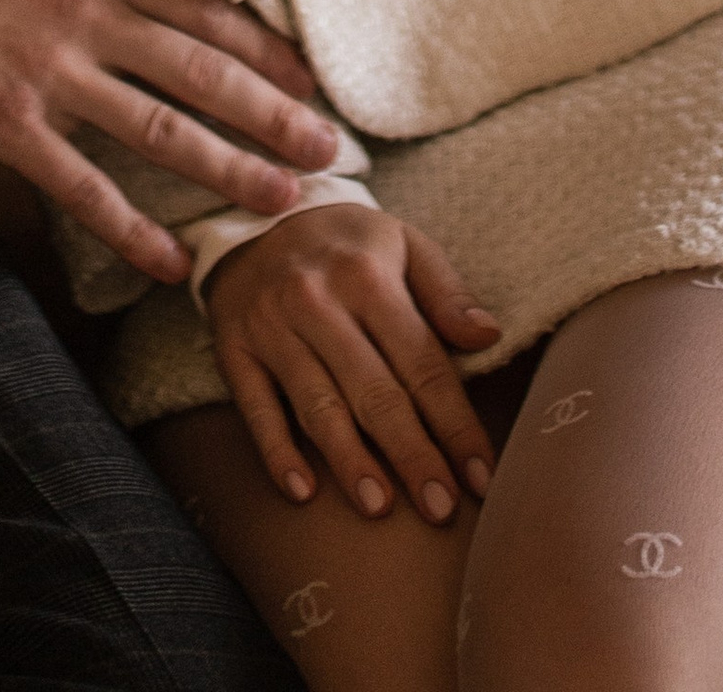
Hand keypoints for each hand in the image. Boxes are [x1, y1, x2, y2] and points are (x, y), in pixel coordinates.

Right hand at [0, 0, 340, 280]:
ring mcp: (48, 74)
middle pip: (202, 71)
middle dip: (274, 114)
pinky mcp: (7, 125)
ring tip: (284, 202)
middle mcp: (84, 15)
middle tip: (330, 150)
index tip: (306, 79)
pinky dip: (133, 229)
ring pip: (161, 129)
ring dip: (230, 170)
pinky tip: (170, 261)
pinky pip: (84, 188)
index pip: (198, 8)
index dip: (262, 48)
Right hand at [208, 203, 501, 524]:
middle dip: (410, 454)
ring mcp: (271, 326)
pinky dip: (276, 451)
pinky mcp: (234, 347)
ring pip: (317, 405)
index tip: (481, 476)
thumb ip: (446, 292)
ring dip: (349, 460)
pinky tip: (302, 491)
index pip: (422, 363)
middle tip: (440, 509)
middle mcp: (316, 301)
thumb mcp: (402, 243)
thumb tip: (488, 336)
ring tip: (380, 508)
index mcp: (367, 276)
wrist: (255, 214)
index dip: (455, 424)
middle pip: (373, 392)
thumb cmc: (346, 243)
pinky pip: (255, 406)